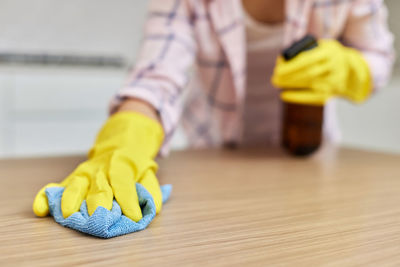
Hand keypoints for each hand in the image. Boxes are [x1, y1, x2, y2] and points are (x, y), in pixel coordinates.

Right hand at [32, 112, 163, 221]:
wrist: (120, 143)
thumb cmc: (134, 163)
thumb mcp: (147, 171)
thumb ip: (151, 189)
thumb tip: (152, 209)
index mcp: (122, 164)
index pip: (123, 182)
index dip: (128, 199)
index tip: (134, 216)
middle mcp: (100, 169)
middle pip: (99, 187)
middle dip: (99, 204)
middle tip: (99, 220)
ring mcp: (83, 173)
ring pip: (75, 186)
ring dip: (71, 200)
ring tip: (69, 215)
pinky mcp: (71, 178)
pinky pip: (56, 187)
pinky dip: (46, 197)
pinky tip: (41, 209)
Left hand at [272, 39, 371, 104]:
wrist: (352, 71)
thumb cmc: (329, 56)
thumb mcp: (321, 47)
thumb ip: (304, 50)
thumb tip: (282, 59)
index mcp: (331, 51)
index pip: (308, 59)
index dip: (291, 65)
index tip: (277, 68)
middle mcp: (335, 66)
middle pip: (308, 73)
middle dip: (288, 76)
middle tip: (274, 78)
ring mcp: (334, 81)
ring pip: (309, 83)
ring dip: (290, 84)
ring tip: (277, 82)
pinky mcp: (331, 94)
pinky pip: (311, 97)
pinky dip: (296, 96)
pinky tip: (284, 95)